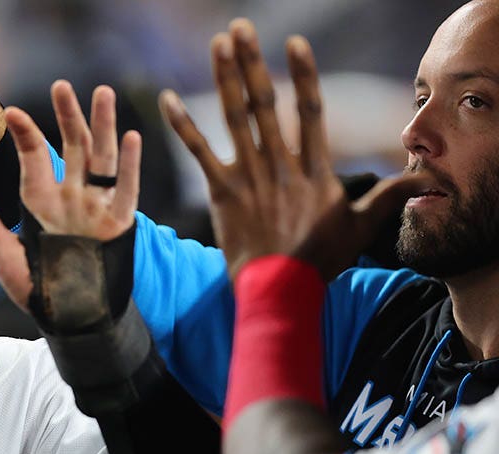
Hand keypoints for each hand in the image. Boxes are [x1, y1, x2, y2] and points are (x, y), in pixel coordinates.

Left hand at [0, 81, 141, 310]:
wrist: (72, 318)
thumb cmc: (37, 289)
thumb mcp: (5, 259)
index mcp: (40, 201)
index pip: (33, 158)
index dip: (25, 135)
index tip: (13, 112)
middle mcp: (70, 197)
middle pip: (72, 147)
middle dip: (67, 116)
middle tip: (60, 86)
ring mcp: (96, 207)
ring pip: (102, 157)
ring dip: (103, 126)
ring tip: (102, 93)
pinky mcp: (119, 223)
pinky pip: (126, 190)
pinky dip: (129, 165)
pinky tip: (132, 138)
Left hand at [159, 20, 424, 281]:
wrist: (280, 291)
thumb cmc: (320, 261)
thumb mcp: (361, 227)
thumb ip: (387, 197)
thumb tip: (421, 179)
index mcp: (313, 170)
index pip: (309, 111)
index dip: (302, 75)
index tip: (293, 43)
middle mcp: (280, 166)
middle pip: (265, 104)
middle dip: (252, 63)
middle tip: (241, 28)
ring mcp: (249, 177)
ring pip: (235, 118)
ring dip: (225, 78)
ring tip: (218, 44)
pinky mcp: (222, 193)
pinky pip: (200, 153)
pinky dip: (183, 126)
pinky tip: (167, 99)